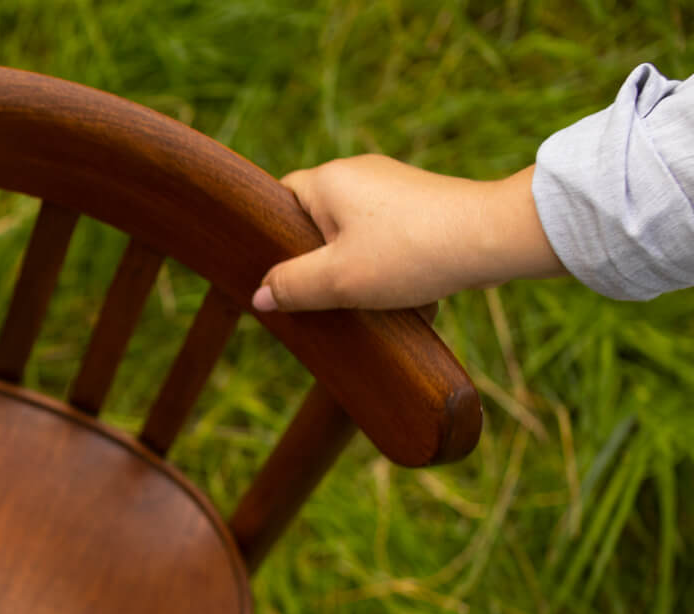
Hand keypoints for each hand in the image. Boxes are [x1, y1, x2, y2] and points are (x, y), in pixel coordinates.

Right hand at [252, 155, 563, 312]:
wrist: (494, 239)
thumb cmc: (409, 254)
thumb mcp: (338, 279)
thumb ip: (292, 286)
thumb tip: (259, 295)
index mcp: (328, 180)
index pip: (278, 202)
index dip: (272, 240)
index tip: (281, 275)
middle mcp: (358, 173)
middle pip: (316, 221)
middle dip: (319, 261)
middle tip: (323, 295)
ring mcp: (393, 186)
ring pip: (353, 234)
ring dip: (356, 268)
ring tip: (367, 299)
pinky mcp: (422, 203)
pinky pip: (386, 236)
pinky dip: (388, 264)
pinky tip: (401, 292)